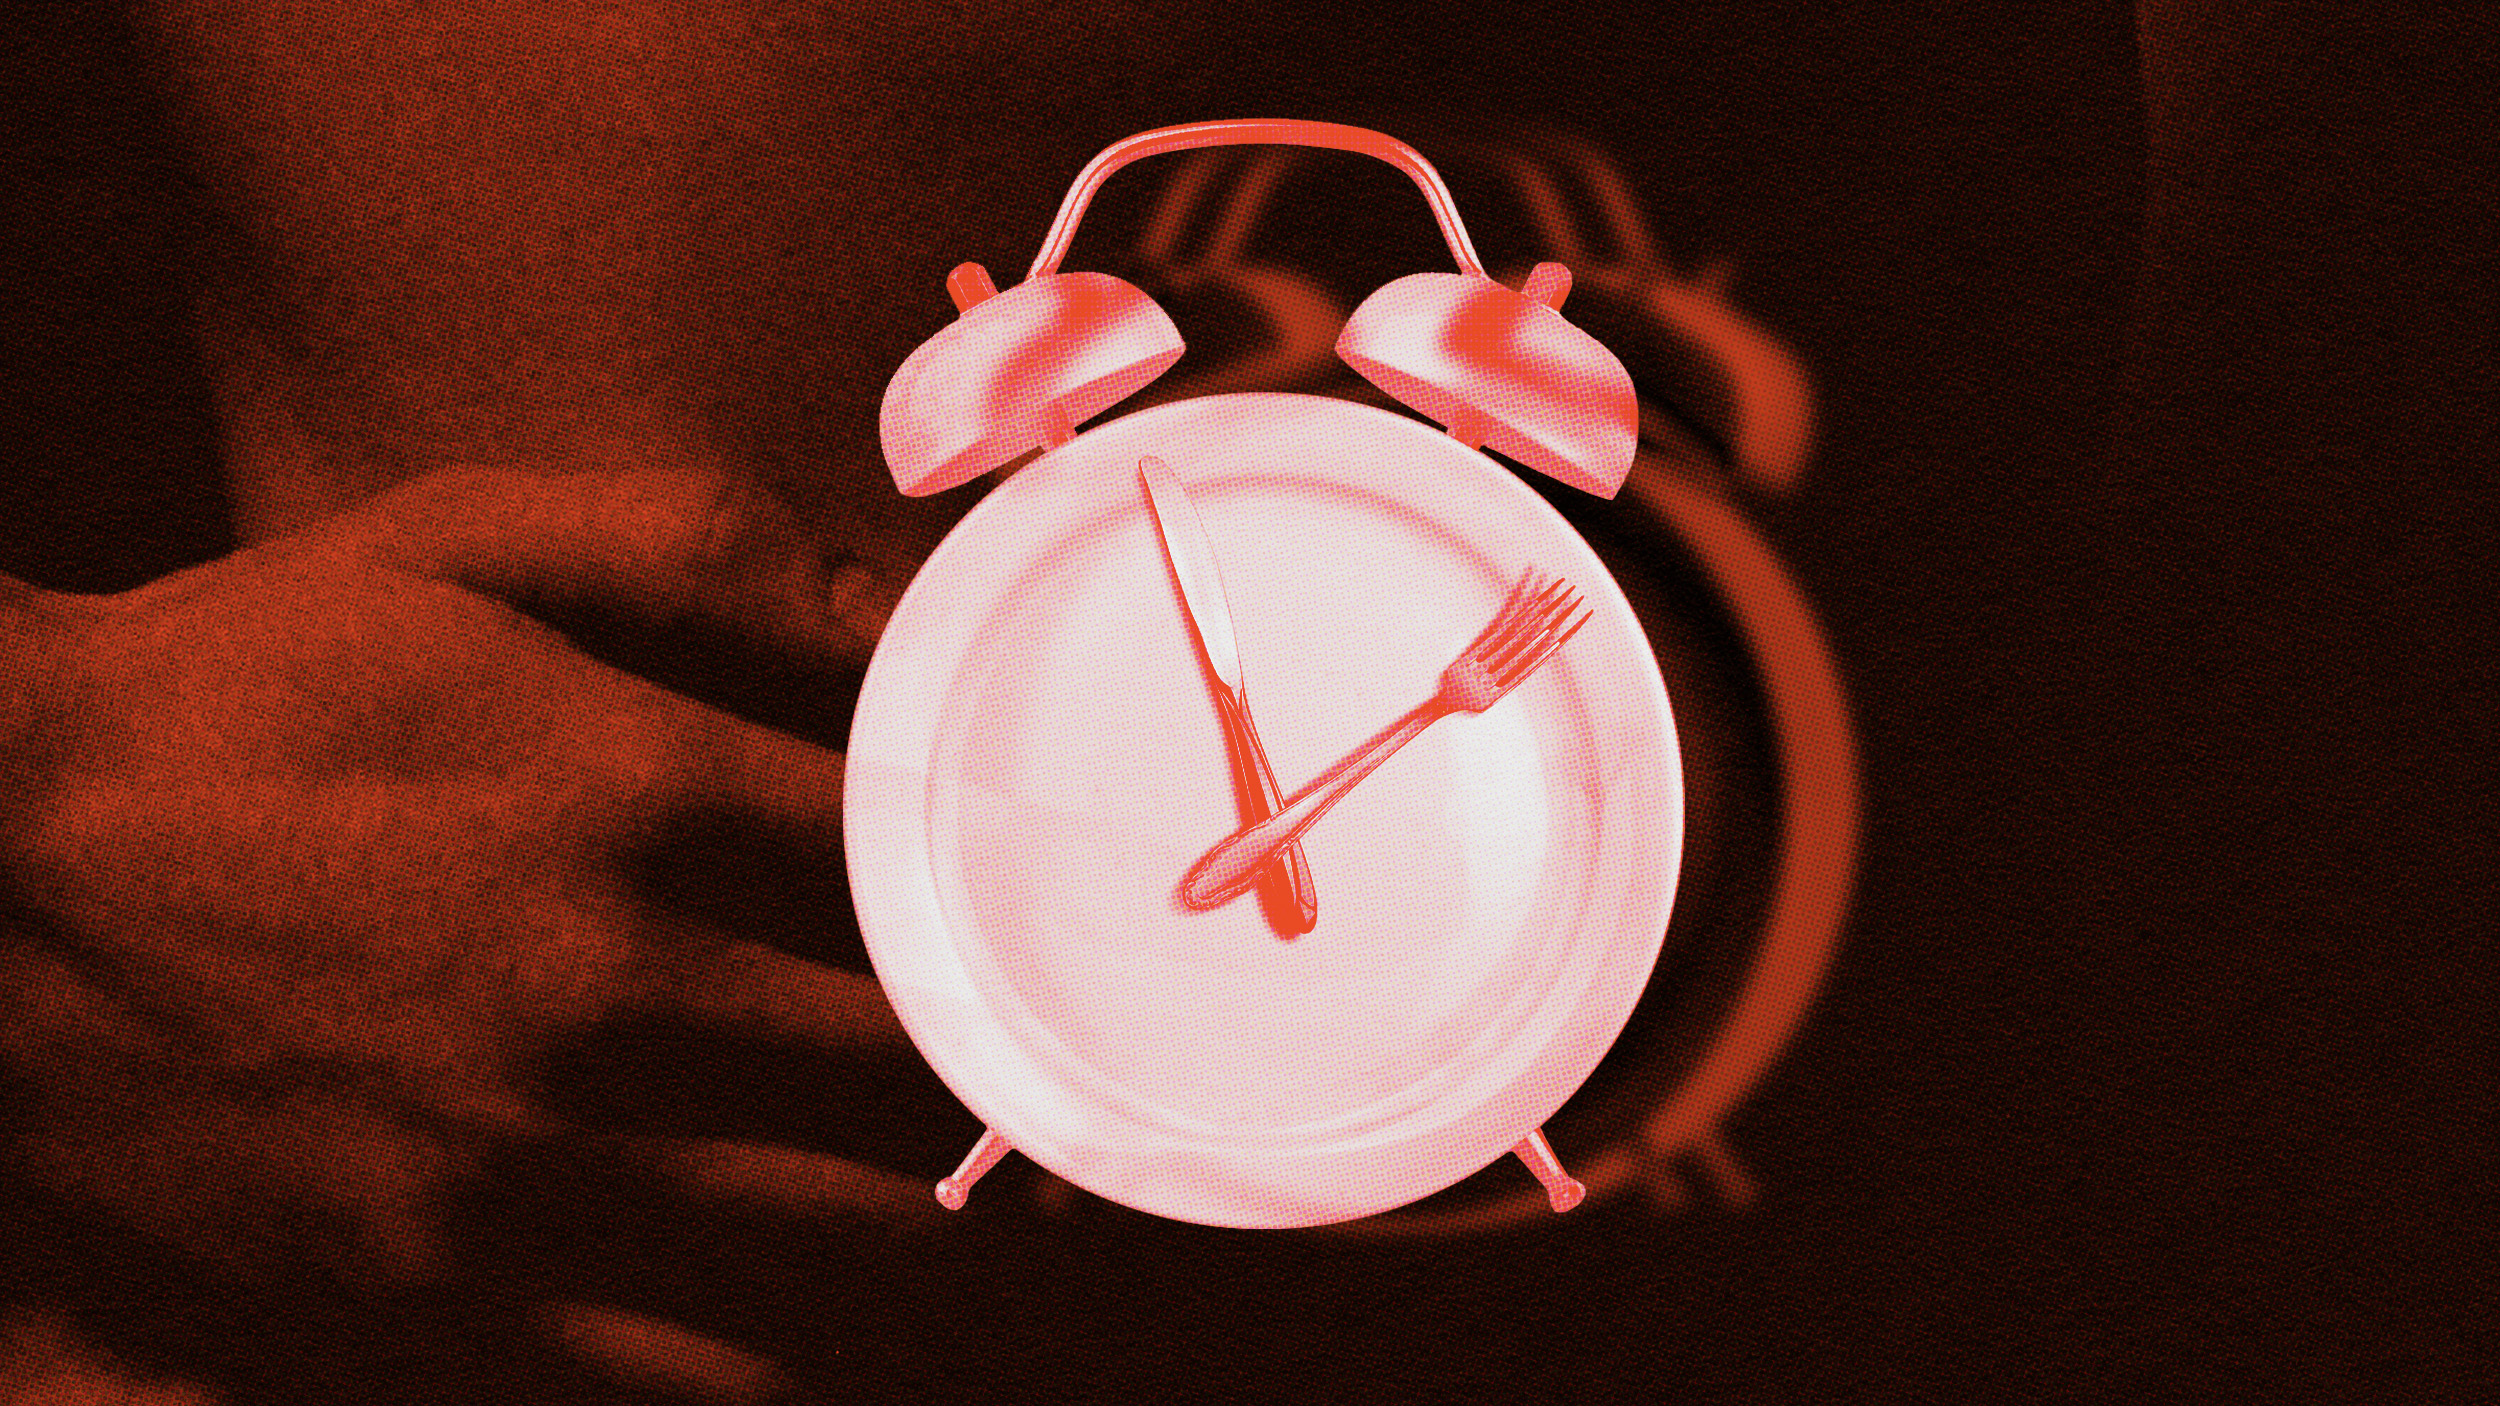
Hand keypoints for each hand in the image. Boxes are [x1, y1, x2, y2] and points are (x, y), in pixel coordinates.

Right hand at [0, 464, 973, 1402]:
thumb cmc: (242, 681)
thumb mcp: (458, 542)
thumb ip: (699, 553)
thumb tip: (902, 614)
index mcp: (627, 796)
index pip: (925, 875)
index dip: (1016, 897)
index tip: (1055, 916)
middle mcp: (596, 995)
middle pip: (909, 1076)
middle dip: (1004, 1079)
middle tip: (1047, 1074)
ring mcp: (513, 1161)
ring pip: (831, 1251)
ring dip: (937, 1236)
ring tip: (976, 1208)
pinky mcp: (424, 1284)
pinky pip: (681, 1370)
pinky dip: (782, 1355)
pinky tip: (820, 1316)